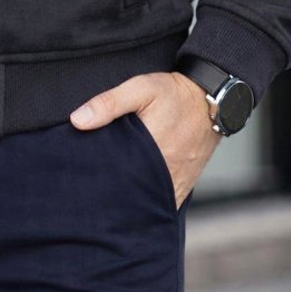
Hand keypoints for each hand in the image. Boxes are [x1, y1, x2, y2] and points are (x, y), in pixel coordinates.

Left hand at [69, 71, 222, 208]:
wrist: (213, 99)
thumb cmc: (175, 94)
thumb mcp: (140, 89)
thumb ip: (108, 103)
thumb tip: (77, 120)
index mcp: (150, 152)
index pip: (117, 178)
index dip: (98, 182)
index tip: (83, 182)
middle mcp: (165, 174)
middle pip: (131, 195)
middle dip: (111, 196)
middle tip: (91, 194)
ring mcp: (177, 182)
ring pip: (147, 202)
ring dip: (131, 202)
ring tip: (109, 200)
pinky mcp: (185, 184)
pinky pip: (163, 201)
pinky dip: (149, 203)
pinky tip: (133, 200)